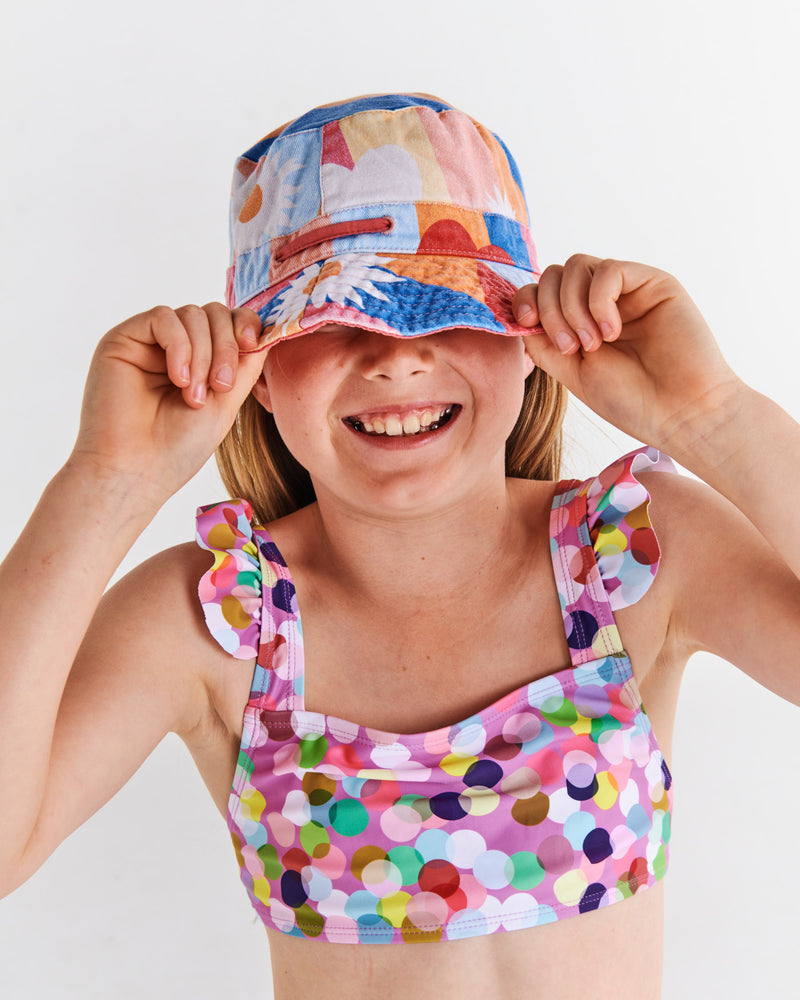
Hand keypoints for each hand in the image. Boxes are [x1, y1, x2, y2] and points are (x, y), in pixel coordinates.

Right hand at [71, 303, 266, 500]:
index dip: (245, 325)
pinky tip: (177, 379)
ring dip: (203, 355)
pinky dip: (179, 347)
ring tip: (193, 396)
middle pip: (214, 313)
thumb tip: (266, 331)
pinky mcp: (123, 339)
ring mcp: (148, 342)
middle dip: (227, 346)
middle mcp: (173, 347)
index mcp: (199, 361)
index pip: (228, 322)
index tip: (252, 345)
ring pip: (192, 314)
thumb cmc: (179, 447)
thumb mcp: (227, 402)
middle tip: (222, 386)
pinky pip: (163, 318)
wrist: (135, 470)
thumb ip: (245, 365)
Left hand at [513, 255, 741, 449]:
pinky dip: (600, 300)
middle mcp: (602, 301)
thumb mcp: (571, 372)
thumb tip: (518, 315)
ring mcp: (627, 290)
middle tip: (571, 348)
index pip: (540, 291)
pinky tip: (612, 332)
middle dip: (550, 309)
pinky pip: (609, 270)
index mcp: (580, 321)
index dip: (525, 300)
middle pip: (554, 274)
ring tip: (594, 344)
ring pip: (576, 266)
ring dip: (572, 307)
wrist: (681, 412)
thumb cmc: (631, 400)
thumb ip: (543, 342)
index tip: (526, 323)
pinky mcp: (653, 282)